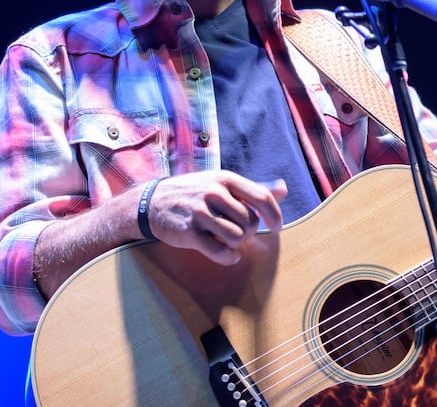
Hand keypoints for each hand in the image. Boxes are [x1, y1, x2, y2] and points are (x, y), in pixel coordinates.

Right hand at [144, 170, 286, 264]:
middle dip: (248, 232)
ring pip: (237, 237)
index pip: (262, 197)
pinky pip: (219, 251)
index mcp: (226, 179)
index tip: (276, 228)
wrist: (152, 203)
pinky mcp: (189, 233)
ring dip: (236, 244)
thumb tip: (284, 189)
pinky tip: (226, 255)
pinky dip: (228, 257)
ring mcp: (201, 213)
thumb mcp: (221, 182)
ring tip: (226, 239)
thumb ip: (252, 188)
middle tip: (236, 232)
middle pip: (250, 222)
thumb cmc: (194, 193)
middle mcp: (214, 193)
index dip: (274, 216)